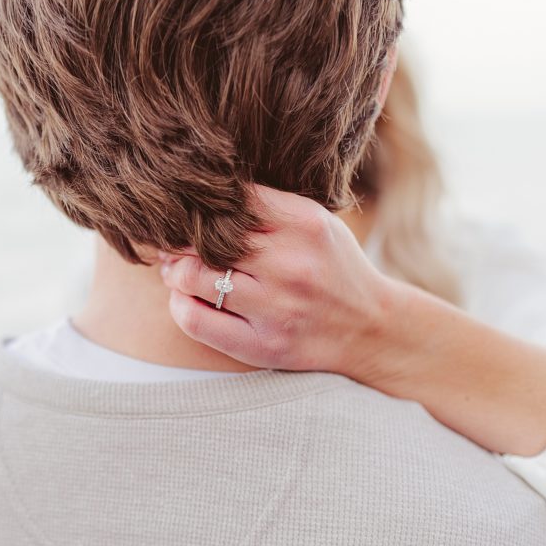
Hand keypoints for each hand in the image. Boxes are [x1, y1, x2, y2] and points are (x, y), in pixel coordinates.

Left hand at [159, 184, 396, 379]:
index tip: (191, 212)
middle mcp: (291, 266)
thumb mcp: (314, 222)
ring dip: (175, 272)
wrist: (371, 329)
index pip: (231, 200)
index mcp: (305, 224)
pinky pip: (196, 321)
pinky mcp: (262, 346)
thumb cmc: (332, 267)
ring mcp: (276, 310)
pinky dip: (180, 305)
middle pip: (204, 240)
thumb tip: (199, 199)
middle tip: (174, 244)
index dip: (202, 204)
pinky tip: (186, 298)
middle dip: (180, 240)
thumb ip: (266, 207)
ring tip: (177, 270)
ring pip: (193, 279)